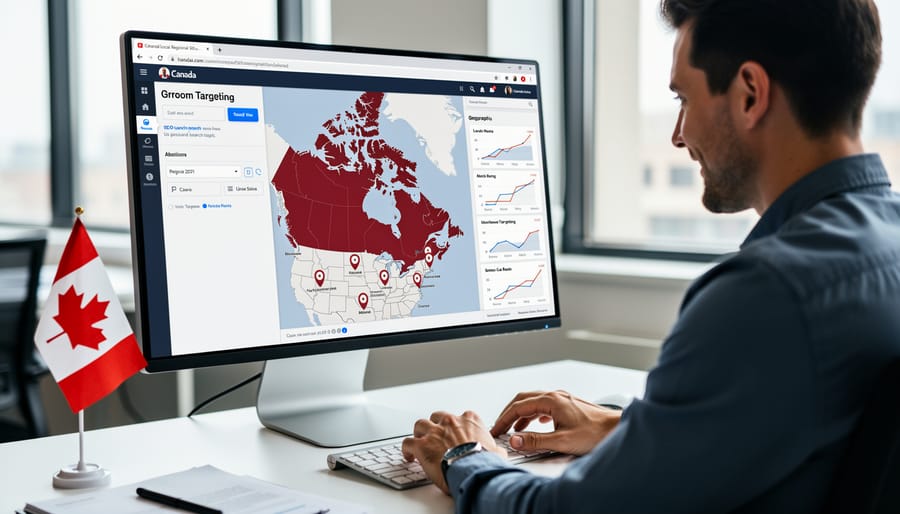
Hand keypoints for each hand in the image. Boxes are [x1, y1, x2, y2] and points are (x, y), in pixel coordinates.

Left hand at [401, 410, 506, 494]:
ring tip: (420, 442)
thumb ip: (495, 449)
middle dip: (436, 426)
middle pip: (437, 417)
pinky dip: (407, 449)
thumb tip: (498, 454)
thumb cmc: (484, 461)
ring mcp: (434, 432)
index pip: (462, 417)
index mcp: (470, 420)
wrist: (473, 469)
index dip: (458, 427)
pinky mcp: (421, 445)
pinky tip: (409, 456)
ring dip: (419, 433)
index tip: (457, 434)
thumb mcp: (496, 452)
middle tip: (436, 437)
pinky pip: (407, 442)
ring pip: (420, 425)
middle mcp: (450, 421)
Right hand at [490, 390, 621, 455]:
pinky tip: (535, 424)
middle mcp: (556, 396)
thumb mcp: (561, 440)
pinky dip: (533, 415)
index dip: (503, 419)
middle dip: (509, 414)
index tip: (495, 430)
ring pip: (534, 402)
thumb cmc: (595, 433)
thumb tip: (514, 439)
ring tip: (513, 429)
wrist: (616, 429)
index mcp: (551, 400)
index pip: (518, 407)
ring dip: (521, 414)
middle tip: (499, 427)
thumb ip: (535, 441)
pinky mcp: (568, 405)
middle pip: (523, 400)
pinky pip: (544, 406)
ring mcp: (562, 399)